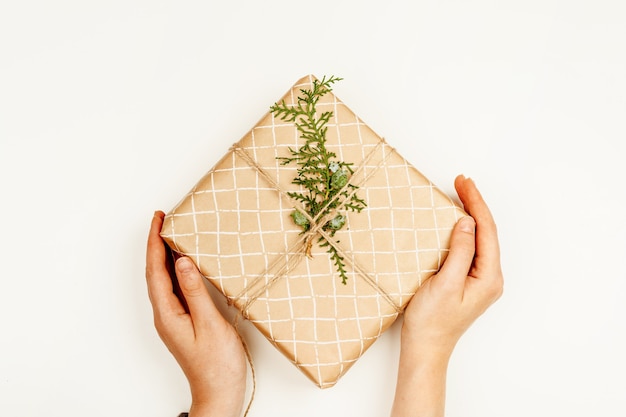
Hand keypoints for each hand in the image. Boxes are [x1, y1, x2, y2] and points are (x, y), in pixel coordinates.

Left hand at [146, 211, 246, 416]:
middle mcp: (165, 315)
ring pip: (164, 280)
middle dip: (156, 244)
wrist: (219, 392)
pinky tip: (185, 265)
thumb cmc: (217, 363)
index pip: (155, 270)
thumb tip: (182, 262)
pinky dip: (176, 271)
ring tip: (173, 235)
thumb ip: (195, 291)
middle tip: (163, 220)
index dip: (155, 243)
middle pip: (155, 273)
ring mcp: (173, 319)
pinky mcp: (183, 322)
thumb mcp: (209, 323)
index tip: (158, 220)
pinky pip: (174, 289)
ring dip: (165, 256)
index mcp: (168, 313)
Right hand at [391, 175, 502, 416]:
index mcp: (489, 277)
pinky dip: (464, 231)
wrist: (425, 349)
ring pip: (480, 239)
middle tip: (460, 181)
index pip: (486, 230)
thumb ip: (460, 251)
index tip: (463, 182)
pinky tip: (455, 223)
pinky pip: (470, 249)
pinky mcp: (467, 282)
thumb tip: (467, 222)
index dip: (476, 203)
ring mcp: (480, 280)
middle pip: (487, 232)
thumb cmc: (432, 321)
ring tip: (460, 194)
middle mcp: (490, 277)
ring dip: (470, 216)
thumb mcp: (445, 283)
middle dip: (475, 205)